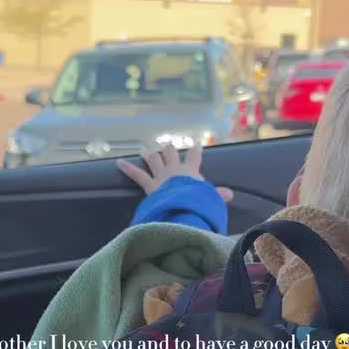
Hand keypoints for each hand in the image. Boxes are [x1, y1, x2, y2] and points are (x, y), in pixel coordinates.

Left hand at [117, 145, 232, 201]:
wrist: (182, 205)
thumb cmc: (197, 202)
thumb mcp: (210, 199)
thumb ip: (217, 196)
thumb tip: (230, 194)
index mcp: (190, 171)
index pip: (194, 156)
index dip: (195, 149)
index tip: (195, 143)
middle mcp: (174, 169)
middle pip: (170, 154)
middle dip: (168, 148)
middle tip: (166, 144)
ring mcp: (160, 175)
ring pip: (154, 160)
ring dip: (149, 155)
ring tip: (144, 150)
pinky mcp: (149, 184)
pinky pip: (136, 174)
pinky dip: (127, 168)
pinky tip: (118, 162)